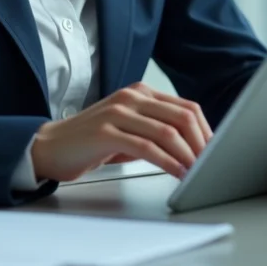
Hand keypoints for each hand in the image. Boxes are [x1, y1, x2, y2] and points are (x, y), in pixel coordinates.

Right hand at [30, 83, 212, 182]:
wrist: (49, 146)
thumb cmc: (91, 141)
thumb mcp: (129, 129)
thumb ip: (156, 131)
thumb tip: (193, 148)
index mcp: (141, 93)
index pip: (186, 107)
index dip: (207, 130)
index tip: (217, 151)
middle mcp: (132, 97)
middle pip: (182, 117)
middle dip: (202, 143)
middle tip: (212, 164)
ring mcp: (118, 112)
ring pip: (167, 132)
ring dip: (188, 155)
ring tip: (198, 172)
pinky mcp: (106, 132)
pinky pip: (146, 147)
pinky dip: (167, 162)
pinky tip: (176, 173)